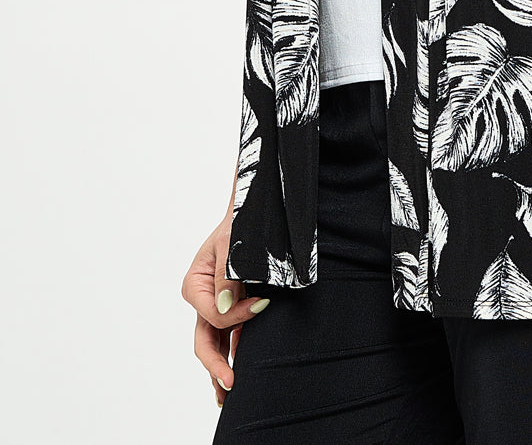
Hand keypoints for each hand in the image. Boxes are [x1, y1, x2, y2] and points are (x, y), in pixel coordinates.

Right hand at [180, 207, 270, 406]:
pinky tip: (238, 372)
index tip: (261, 305)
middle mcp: (201, 298)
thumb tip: (224, 307)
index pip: (212, 316)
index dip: (236, 316)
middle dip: (216, 365)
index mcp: (194, 285)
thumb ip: (226, 277)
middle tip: (231, 385)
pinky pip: (228, 335)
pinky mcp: (229, 306)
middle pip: (204, 339)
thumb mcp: (231, 245)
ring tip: (227, 394)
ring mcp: (214, 304)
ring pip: (214, 343)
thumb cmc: (240, 224)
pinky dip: (232, 352)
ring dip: (220, 367)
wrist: (253, 212)